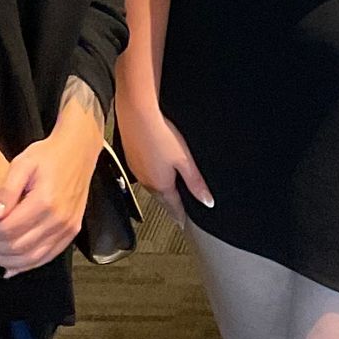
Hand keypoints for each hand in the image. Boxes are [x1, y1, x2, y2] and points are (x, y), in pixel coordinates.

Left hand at [0, 114, 99, 273]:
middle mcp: (59, 220)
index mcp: (44, 202)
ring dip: (8, 260)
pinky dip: (27, 265)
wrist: (78, 152)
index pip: (8, 230)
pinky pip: (48, 257)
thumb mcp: (21, 164)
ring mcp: (67, 229)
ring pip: (32, 258)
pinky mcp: (72, 232)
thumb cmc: (48, 155)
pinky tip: (11, 266)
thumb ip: (5, 192)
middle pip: (18, 247)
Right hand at [116, 97, 213, 220]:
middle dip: (170, 205)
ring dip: (160, 191)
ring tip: (168, 194)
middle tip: (177, 212)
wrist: (137, 115)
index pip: (173, 207)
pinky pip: (143, 174)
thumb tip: (207, 202)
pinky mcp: (131, 158)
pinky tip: (155, 170)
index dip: (180, 216)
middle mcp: (146, 182)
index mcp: (161, 185)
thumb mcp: (185, 161)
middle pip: (161, 198)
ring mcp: (137, 171)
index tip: (184, 223)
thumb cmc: (160, 135)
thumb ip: (196, 183)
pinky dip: (151, 177)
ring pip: (151, 186)